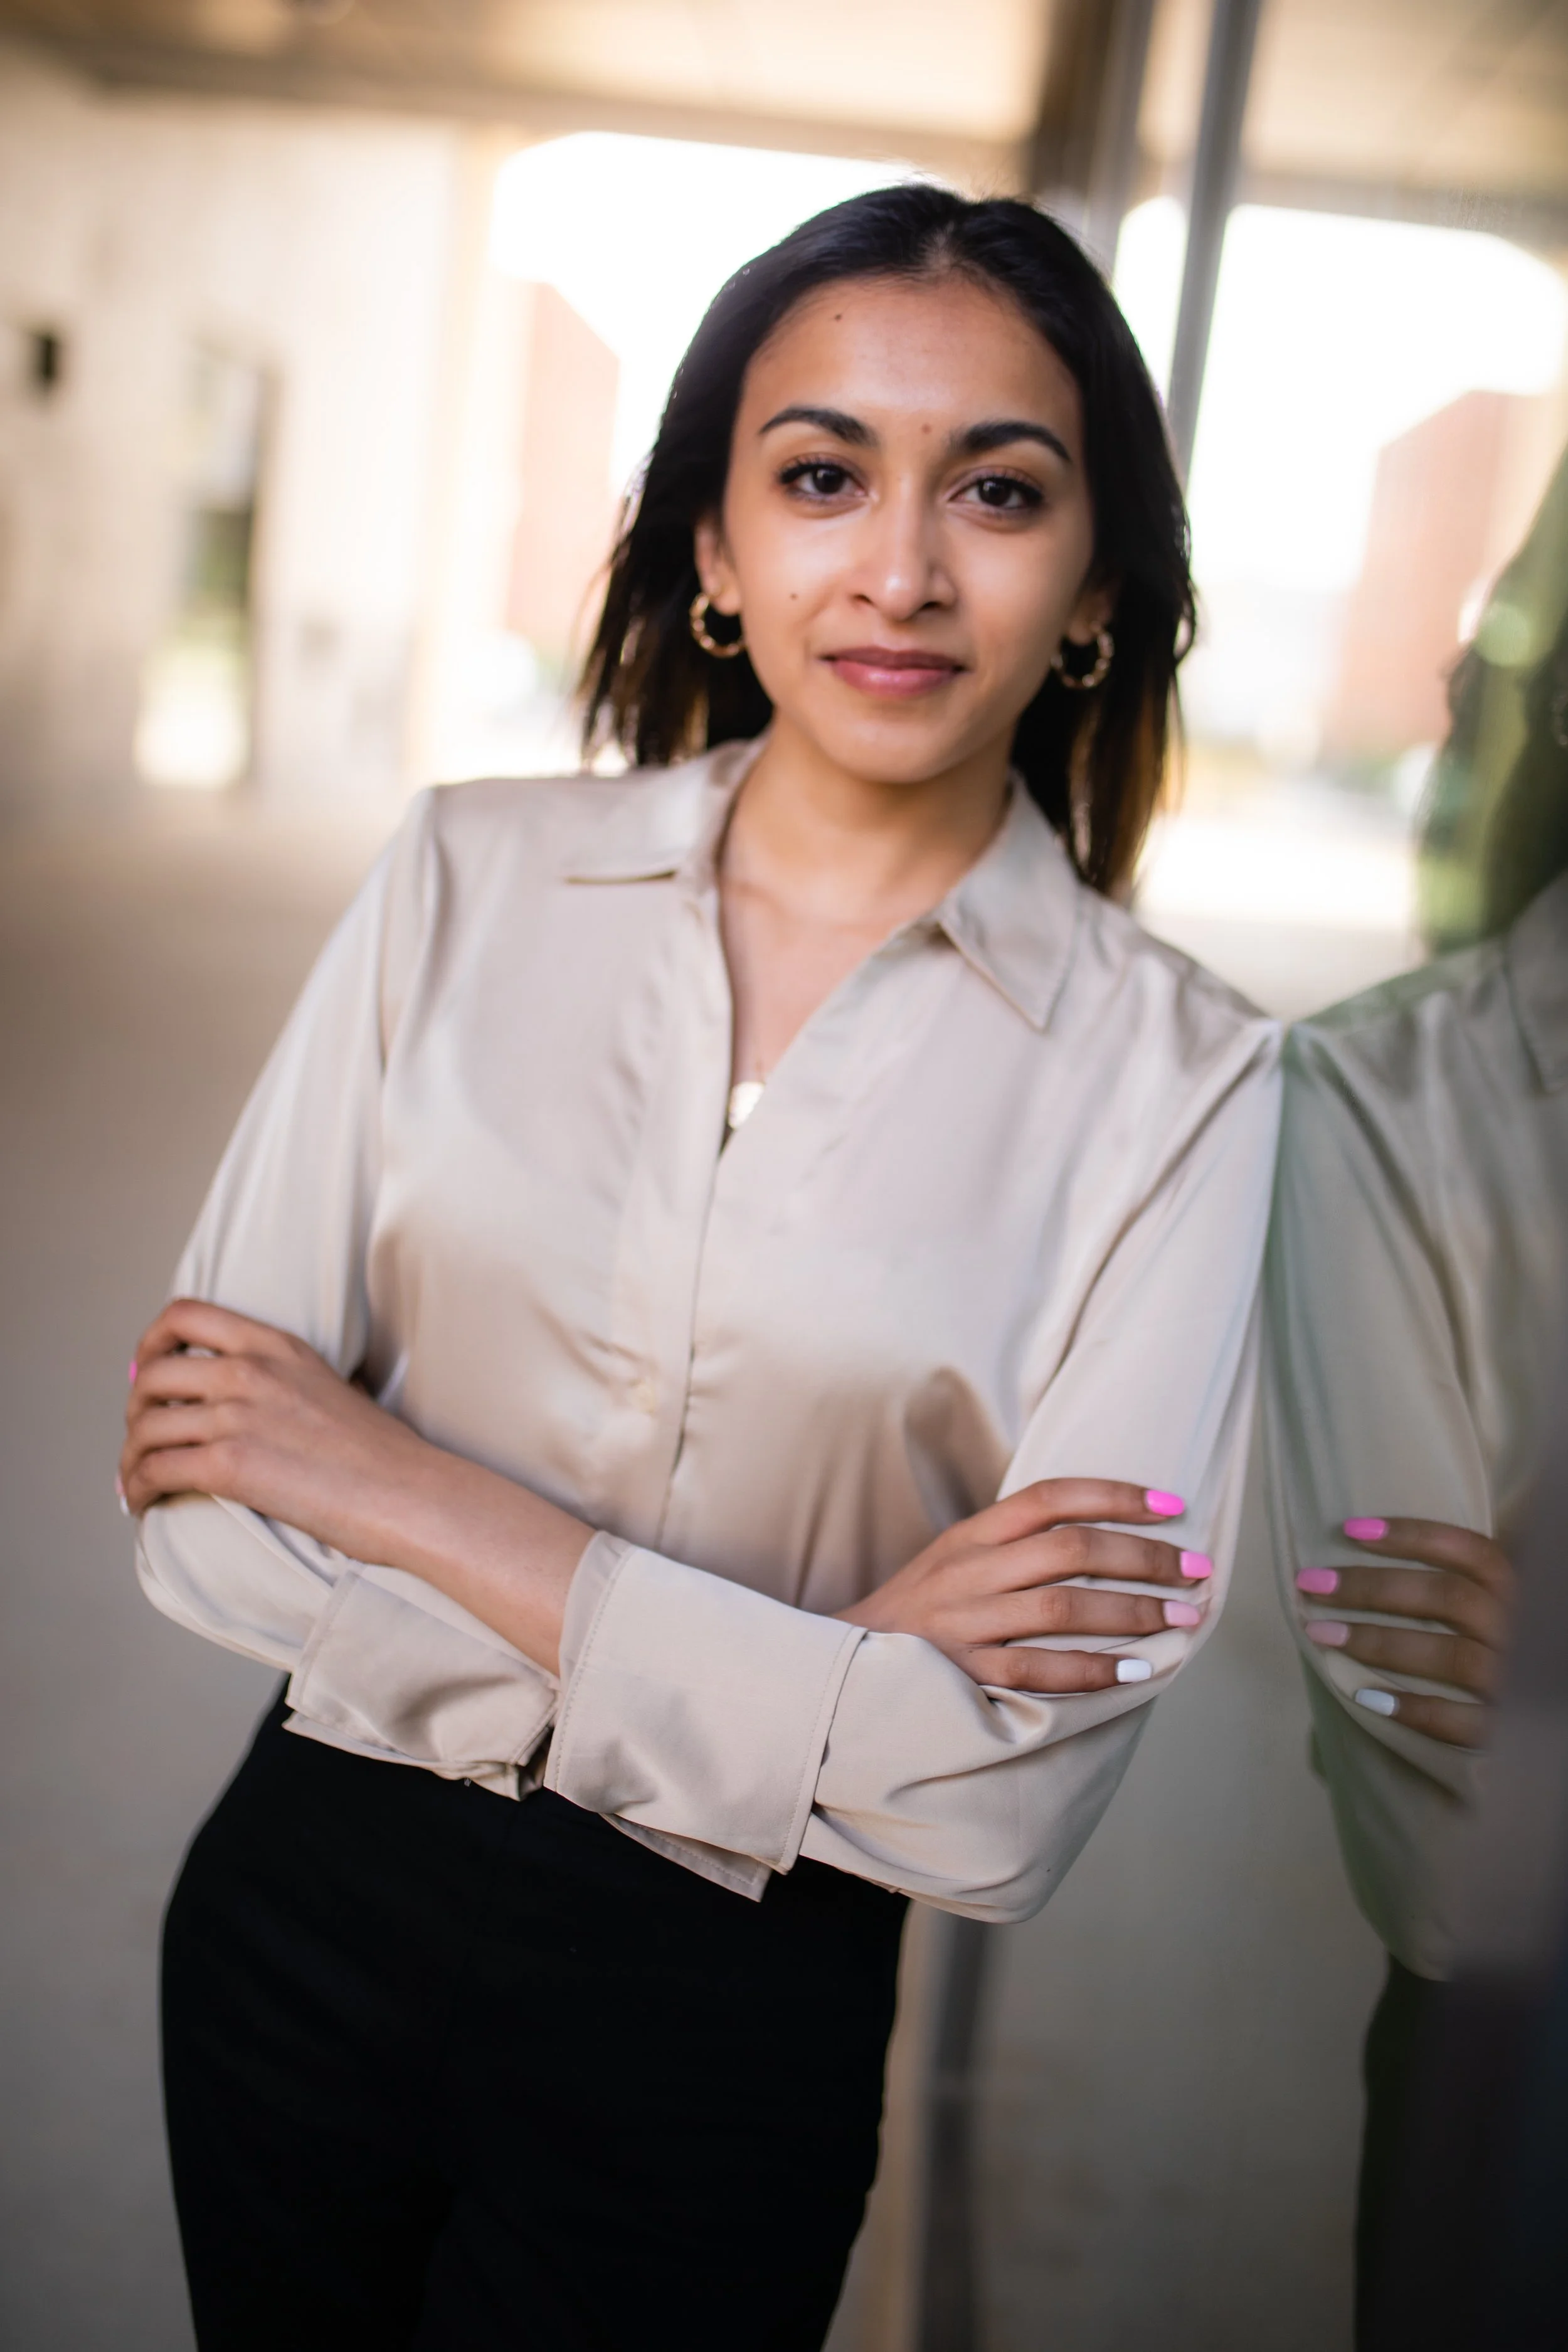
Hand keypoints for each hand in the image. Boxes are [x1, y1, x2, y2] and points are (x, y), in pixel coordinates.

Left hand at [120, 1299, 589, 1673]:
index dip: (150, 1342)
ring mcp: (238, 1415)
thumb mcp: (330, 1388)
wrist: (410, 1493)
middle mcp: (250, 1370)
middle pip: (152, 1375)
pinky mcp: (231, 1465)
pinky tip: (144, 1503)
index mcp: (275, 1345)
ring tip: (137, 1480)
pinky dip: (137, 1488)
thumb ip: (283, 1382)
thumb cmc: (382, 1455)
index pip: (185, 1315)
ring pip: (145, 1427)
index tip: (146, 1372)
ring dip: (131, 1458)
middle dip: (135, 1411)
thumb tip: (244, 1405)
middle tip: (142, 1439)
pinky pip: (155, 1470)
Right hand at [837, 1479, 1211, 1693]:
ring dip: (1132, 1611)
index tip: (1173, 1506)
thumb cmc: (921, 1614)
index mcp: (970, 1536)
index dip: (1115, 1495)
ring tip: (1182, 1618)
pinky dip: (1092, 1670)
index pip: (1050, 1498)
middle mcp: (967, 1572)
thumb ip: (1014, 1545)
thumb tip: (1105, 1535)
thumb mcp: (955, 1561)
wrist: (842, 1668)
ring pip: (1061, 1607)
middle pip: (1069, 1549)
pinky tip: (1135, 1670)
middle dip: (1144, 1557)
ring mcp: (963, 1624)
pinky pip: (1039, 1670)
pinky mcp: (962, 1677)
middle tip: (1197, 1570)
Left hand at [1295, 1516, 1513, 1748]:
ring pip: (1450, 1657)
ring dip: (1379, 1643)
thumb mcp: (1504, 1606)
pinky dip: (1414, 1710)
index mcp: (1523, 1593)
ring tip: (1320, 1634)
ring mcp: (1519, 1682)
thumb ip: (1471, 1582)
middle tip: (1312, 1583)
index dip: (1414, 1536)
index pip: (1472, 1552)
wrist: (1551, 1727)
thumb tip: (1386, 1544)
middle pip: (1447, 1598)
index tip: (1350, 1530)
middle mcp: (1524, 1631)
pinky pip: (1461, 1721)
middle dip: (1373, 1588)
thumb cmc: (1517, 1648)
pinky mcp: (1508, 1730)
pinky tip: (1366, 1697)